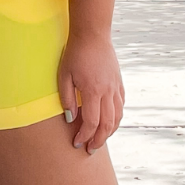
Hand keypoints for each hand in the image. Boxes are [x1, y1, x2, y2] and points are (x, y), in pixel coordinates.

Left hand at [58, 31, 124, 152]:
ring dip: (109, 131)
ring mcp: (115, 86)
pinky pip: (121, 104)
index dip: (84, 136)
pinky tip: (110, 121)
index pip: (91, 122)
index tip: (77, 143)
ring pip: (118, 116)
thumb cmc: (75, 53)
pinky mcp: (119, 81)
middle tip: (90, 150)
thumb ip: (67, 99)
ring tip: (100, 139)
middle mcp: (108, 91)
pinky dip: (117, 117)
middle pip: (107, 124)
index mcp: (93, 91)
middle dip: (99, 140)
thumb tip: (70, 119)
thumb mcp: (64, 75)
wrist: (93, 33)